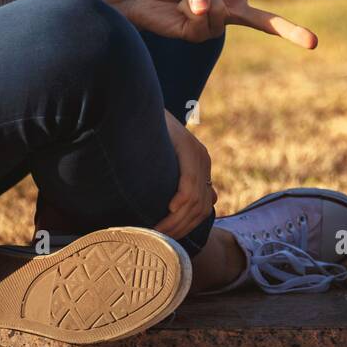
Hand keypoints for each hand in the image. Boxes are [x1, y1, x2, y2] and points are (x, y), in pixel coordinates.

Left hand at [92, 0, 318, 48]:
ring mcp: (217, 24)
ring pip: (220, 13)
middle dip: (290, 31)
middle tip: (314, 43)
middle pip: (266, 22)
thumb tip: (209, 9)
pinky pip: (202, 19)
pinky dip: (189, 9)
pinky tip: (180, 8)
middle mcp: (231, 7)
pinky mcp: (200, 36)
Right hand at [155, 113, 215, 239]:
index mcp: (201, 167)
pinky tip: (168, 208)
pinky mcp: (188, 148)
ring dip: (177, 220)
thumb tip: (184, 203)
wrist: (142, 106)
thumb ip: (174, 178)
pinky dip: (181, 199)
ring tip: (158, 231)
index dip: (188, 227)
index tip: (170, 239)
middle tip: (161, 241)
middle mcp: (203, 162)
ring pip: (195, 199)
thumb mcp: (162, 160)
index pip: (203, 207)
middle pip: (201, 208)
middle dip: (181, 228)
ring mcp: (198, 155)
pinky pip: (189, 182)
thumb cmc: (146, 136)